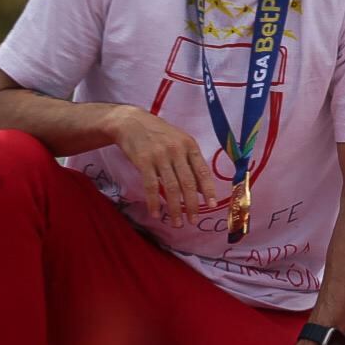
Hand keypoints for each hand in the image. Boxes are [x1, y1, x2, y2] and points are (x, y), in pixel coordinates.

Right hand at [110, 106, 216, 224]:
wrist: (131, 122)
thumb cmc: (159, 134)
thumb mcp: (179, 141)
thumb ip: (190, 161)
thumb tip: (201, 187)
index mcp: (190, 145)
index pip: (202, 171)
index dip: (209, 190)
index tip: (213, 205)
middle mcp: (177, 151)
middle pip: (188, 183)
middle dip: (192, 205)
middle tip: (193, 221)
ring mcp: (160, 156)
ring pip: (171, 187)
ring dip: (175, 208)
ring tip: (177, 223)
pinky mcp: (143, 162)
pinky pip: (151, 186)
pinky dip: (154, 202)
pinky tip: (156, 213)